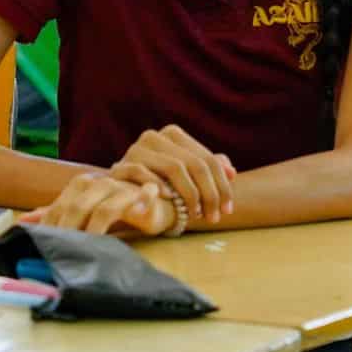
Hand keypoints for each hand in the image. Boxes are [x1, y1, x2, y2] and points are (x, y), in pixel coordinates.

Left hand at [22, 172, 170, 236]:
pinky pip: (137, 204)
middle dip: (68, 232)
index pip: (59, 208)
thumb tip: (23, 222)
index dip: (51, 228)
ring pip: (103, 210)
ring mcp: (121, 189)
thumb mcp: (82, 211)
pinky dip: (136, 210)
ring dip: (93, 232)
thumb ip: (55, 214)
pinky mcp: (143, 196)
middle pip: (77, 208)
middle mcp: (99, 184)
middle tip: (62, 254)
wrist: (150, 201)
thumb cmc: (113, 208)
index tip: (42, 248)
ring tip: (87, 249)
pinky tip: (129, 224)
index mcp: (80, 186)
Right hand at [113, 125, 236, 223]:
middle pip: (195, 164)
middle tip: (214, 216)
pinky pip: (145, 173)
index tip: (227, 209)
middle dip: (210, 194)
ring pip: (175, 167)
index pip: (208, 159)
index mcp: (173, 134)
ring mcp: (136, 148)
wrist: (120, 192)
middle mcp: (155, 136)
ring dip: (190, 195)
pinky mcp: (121, 164)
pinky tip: (170, 200)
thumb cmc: (159, 185)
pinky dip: (160, 187)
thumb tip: (231, 171)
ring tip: (195, 214)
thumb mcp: (185, 177)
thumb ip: (207, 170)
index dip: (222, 186)